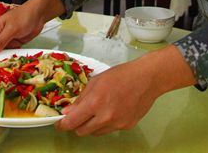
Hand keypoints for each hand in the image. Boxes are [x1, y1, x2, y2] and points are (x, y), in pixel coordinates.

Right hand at [0, 3, 43, 53]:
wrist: (39, 14)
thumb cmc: (24, 16)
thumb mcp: (11, 29)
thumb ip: (0, 41)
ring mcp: (7, 40)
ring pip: (1, 53)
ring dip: (4, 58)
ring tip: (8, 62)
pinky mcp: (15, 43)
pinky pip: (10, 53)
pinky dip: (12, 56)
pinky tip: (15, 58)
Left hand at [57, 45, 195, 135]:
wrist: (147, 78)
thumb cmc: (121, 75)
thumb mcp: (96, 81)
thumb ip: (81, 99)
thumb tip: (68, 112)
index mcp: (95, 103)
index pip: (72, 123)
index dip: (62, 125)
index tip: (59, 123)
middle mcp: (105, 117)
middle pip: (82, 132)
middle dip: (77, 125)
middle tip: (78, 116)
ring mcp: (117, 124)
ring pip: (95, 133)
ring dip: (92, 125)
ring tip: (99, 110)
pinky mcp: (126, 127)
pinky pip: (109, 130)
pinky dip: (106, 123)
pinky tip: (113, 110)